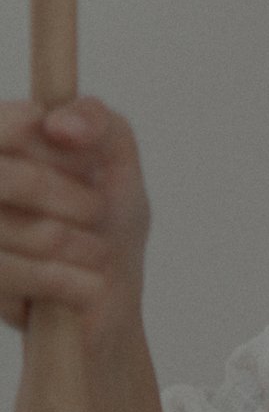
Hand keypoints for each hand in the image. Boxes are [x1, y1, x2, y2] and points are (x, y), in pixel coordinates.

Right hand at [0, 100, 149, 352]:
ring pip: (21, 230)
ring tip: (97, 252)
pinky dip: (68, 281)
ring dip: (79, 245)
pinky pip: (13, 274)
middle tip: (98, 213)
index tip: (90, 164)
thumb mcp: (114, 155)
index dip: (56, 148)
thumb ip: (94, 120)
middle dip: (72, 199)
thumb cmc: (106, 213)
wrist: (107, 291)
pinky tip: (89, 284)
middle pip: (9, 179)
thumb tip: (57, 123)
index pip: (7, 128)